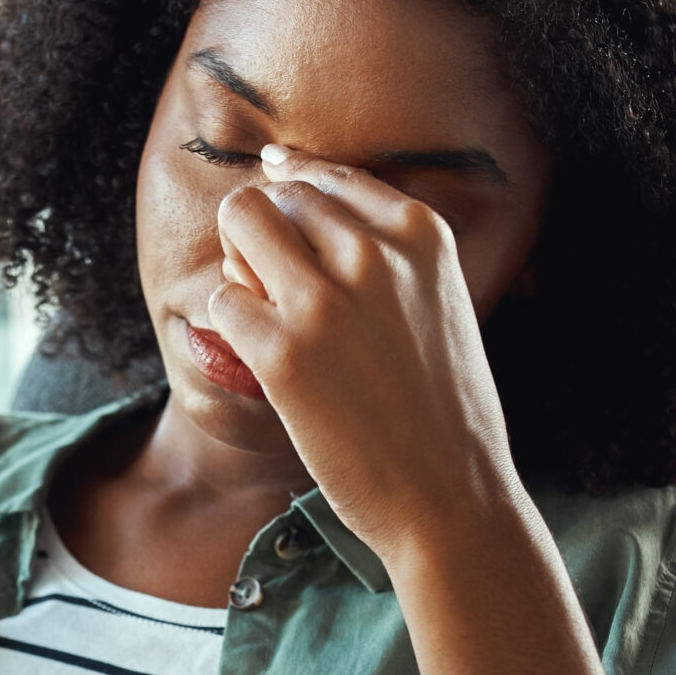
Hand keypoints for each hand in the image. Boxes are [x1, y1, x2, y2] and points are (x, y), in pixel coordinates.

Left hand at [207, 151, 520, 565]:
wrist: (453, 497)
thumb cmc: (443, 411)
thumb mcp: (440, 303)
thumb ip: (387, 256)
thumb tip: (299, 198)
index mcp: (422, 234)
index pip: (331, 176)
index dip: (293, 185)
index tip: (272, 183)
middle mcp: (373, 253)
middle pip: (276, 195)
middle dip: (263, 235)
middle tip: (278, 292)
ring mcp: (325, 301)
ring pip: (240, 224)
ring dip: (241, 269)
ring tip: (272, 323)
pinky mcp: (282, 354)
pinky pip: (222, 301)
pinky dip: (233, 329)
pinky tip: (268, 365)